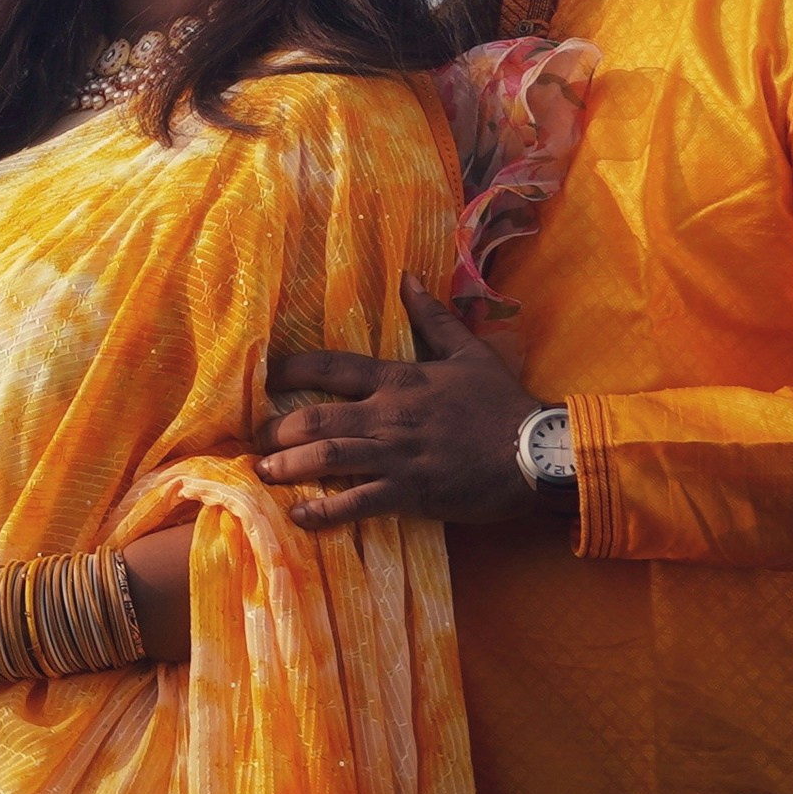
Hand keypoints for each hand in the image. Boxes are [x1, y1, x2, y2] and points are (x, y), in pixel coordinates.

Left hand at [258, 285, 543, 530]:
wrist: (537, 452)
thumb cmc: (501, 404)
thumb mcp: (468, 353)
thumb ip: (433, 318)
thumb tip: (409, 278)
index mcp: (398, 379)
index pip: (331, 367)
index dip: (289, 370)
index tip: (260, 376)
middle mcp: (389, 414)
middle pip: (317, 417)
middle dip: (278, 428)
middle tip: (255, 437)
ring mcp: (398, 455)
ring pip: (329, 457)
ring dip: (290, 466)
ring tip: (263, 472)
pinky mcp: (411, 492)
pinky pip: (359, 502)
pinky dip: (326, 510)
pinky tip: (300, 515)